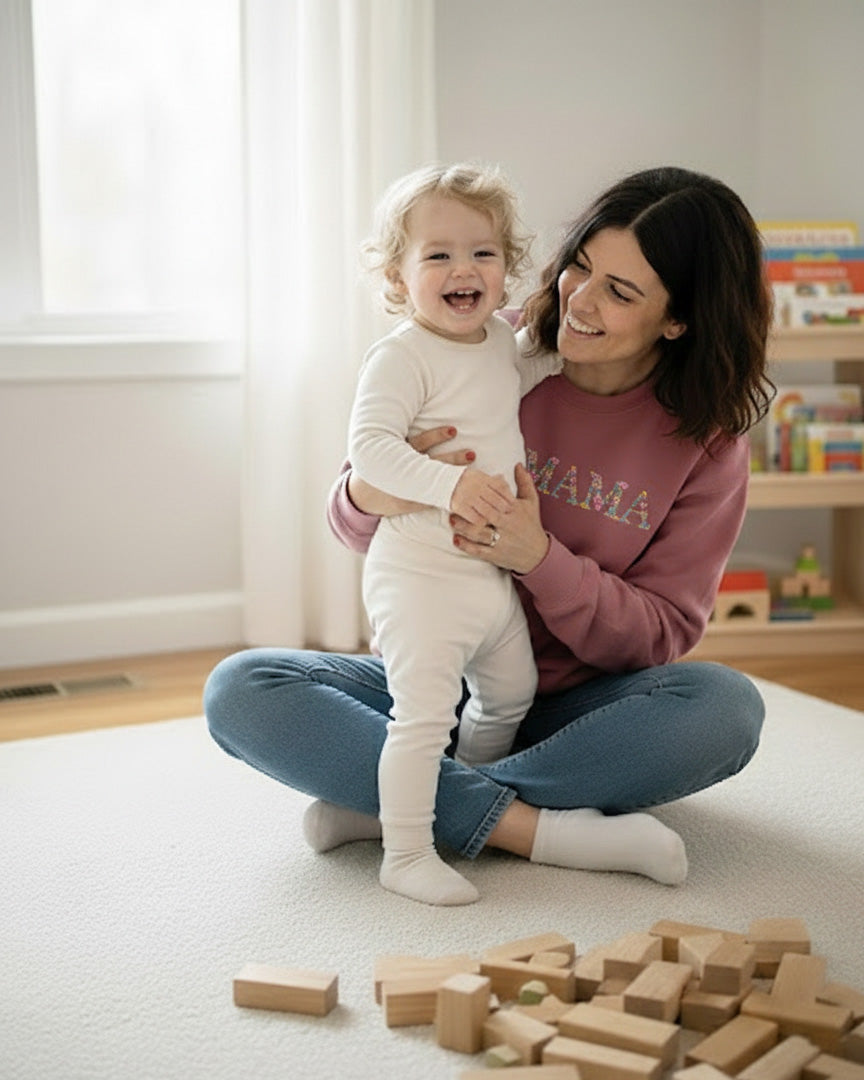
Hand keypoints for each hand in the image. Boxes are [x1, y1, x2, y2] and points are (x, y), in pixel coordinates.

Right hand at [347, 425, 475, 515]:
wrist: (363, 496)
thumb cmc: (375, 466)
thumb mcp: (380, 447)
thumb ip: (394, 431)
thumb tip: (403, 396)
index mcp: (396, 454)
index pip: (420, 443)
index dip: (437, 436)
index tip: (454, 430)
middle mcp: (404, 471)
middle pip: (432, 463)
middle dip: (453, 459)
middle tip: (472, 453)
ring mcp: (409, 489)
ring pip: (435, 484)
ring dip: (453, 478)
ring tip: (469, 476)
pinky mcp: (412, 503)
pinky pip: (432, 502)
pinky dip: (447, 499)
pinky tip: (462, 499)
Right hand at [450, 469, 513, 525]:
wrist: (437, 480)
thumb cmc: (458, 477)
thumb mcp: (474, 473)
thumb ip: (487, 477)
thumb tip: (503, 477)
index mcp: (481, 477)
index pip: (500, 487)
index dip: (508, 496)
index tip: (514, 504)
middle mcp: (476, 486)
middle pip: (496, 500)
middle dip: (504, 509)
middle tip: (510, 517)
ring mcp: (468, 497)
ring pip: (488, 510)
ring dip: (495, 517)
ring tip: (500, 523)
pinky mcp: (460, 507)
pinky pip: (475, 518)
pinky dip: (482, 523)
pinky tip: (485, 526)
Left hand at [451, 463, 549, 573]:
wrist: (538, 554)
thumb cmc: (532, 524)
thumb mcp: (531, 502)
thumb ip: (524, 482)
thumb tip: (518, 464)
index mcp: (515, 511)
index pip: (497, 499)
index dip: (481, 494)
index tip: (467, 487)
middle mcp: (508, 526)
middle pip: (486, 515)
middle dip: (469, 509)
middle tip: (453, 503)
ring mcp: (501, 542)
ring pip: (479, 534)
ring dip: (464, 527)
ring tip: (452, 520)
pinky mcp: (496, 555)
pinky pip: (478, 550)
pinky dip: (466, 546)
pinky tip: (456, 539)